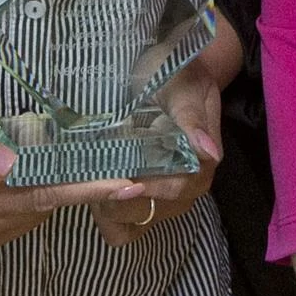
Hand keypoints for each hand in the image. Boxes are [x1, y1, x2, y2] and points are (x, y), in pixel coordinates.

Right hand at [0, 100, 150, 262]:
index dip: (85, 190)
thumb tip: (16, 166)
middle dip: (69, 189)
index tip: (127, 184)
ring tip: (53, 165)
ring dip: (42, 198)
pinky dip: (19, 208)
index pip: (36, 197)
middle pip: (35, 213)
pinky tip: (12, 183)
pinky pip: (3, 230)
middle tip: (97, 160)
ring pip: (22, 223)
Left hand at [100, 9, 244, 249]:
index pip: (177, 188)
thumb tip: (208, 152)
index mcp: (199, 162)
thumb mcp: (182, 86)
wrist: (163, 68)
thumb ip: (191, 117)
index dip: (150, 189)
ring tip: (87, 182)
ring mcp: (160, 197)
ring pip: (134, 223)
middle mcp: (184, 186)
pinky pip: (121, 227)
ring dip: (109, 210)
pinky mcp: (137, 199)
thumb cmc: (174, 73)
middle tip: (91, 178)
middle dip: (121, 201)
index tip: (123, 182)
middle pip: (153, 211)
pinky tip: (89, 193)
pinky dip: (105, 218)